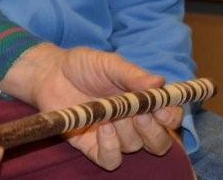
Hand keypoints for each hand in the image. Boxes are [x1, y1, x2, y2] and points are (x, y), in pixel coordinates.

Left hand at [0, 44, 177, 169]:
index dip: (171, 117)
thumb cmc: (82, 66)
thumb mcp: (108, 63)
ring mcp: (114, 136)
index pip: (170, 117)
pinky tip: (102, 128)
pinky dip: (111, 147)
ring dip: (125, 131)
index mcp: (143, 101)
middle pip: (159, 141)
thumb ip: (132, 74)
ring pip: (134, 146)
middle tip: (137, 113)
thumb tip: (159, 83)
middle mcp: (133, 122)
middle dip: (152, 129)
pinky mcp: (94, 147)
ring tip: (109, 112)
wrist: (50, 74)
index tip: (162, 110)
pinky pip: (111, 160)